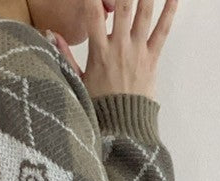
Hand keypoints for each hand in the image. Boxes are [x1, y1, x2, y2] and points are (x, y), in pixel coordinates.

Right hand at [46, 0, 177, 102]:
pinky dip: (169, 12)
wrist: (122, 129)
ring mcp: (137, 52)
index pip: (92, 14)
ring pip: (144, 14)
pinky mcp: (152, 59)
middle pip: (123, 7)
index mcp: (99, 51)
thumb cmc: (100, 107)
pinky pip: (162, 32)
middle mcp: (119, 47)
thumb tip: (51, 34)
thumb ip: (65, 55)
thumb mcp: (78, 82)